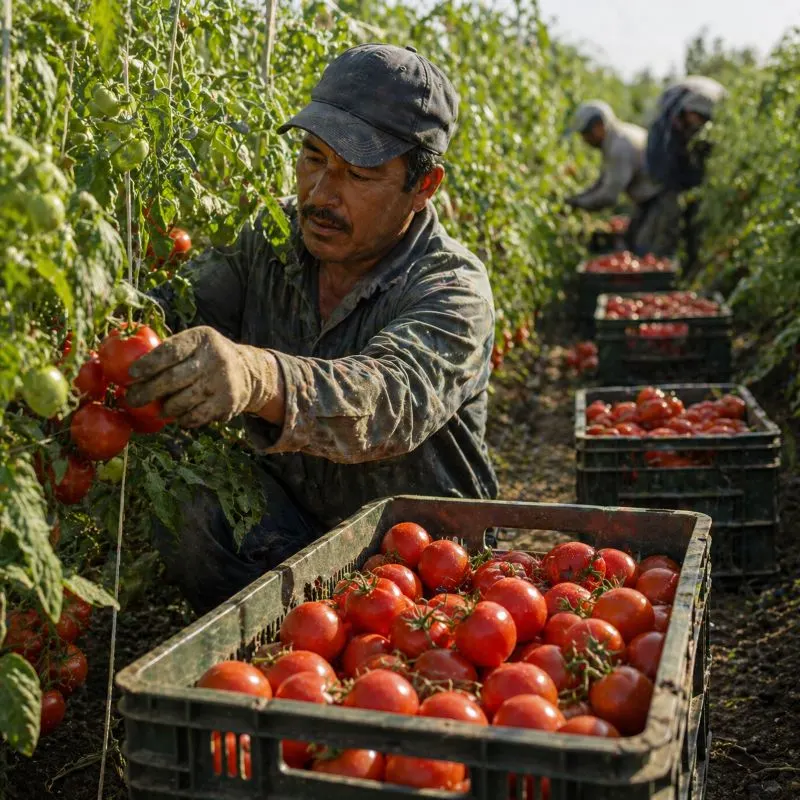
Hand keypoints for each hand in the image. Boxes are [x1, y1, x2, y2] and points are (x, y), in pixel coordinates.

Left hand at [126, 326, 279, 427]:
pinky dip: (183, 419)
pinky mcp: (227, 402)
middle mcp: (214, 358)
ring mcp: (222, 381)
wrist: (247, 371)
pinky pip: (196, 416)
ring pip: (183, 401)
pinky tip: (178, 417)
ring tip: (158, 409)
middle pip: (173, 379)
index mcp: (201, 338)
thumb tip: (126, 365)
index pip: (170, 352)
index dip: (148, 364)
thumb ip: (168, 350)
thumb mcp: (194, 343)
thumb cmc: (206, 356)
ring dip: (165, 408)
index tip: (130, 375)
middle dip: (148, 391)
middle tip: (132, 399)